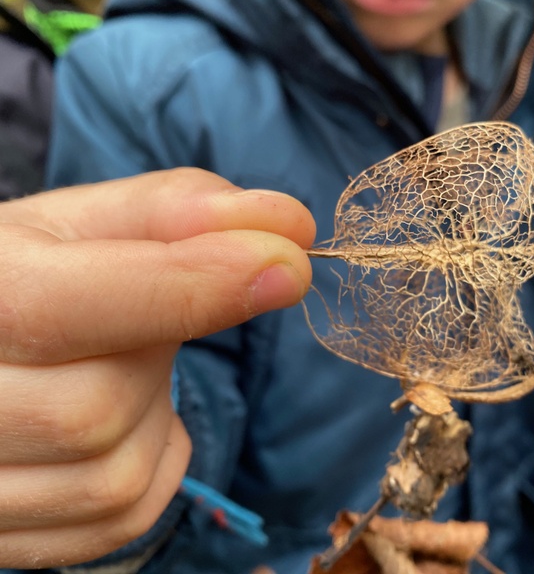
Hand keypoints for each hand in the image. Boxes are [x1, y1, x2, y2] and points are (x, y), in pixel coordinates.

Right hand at [0, 168, 314, 567]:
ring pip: (112, 476)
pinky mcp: (6, 537)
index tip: (287, 263)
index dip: (186, 286)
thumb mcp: (80, 228)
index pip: (54, 308)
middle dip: (152, 358)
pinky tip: (127, 419)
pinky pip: (122, 516)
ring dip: (154, 415)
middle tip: (143, 324)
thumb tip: (287, 225)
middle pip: (95, 408)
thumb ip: (175, 214)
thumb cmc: (29, 279)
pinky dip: (154, 461)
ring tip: (120, 367)